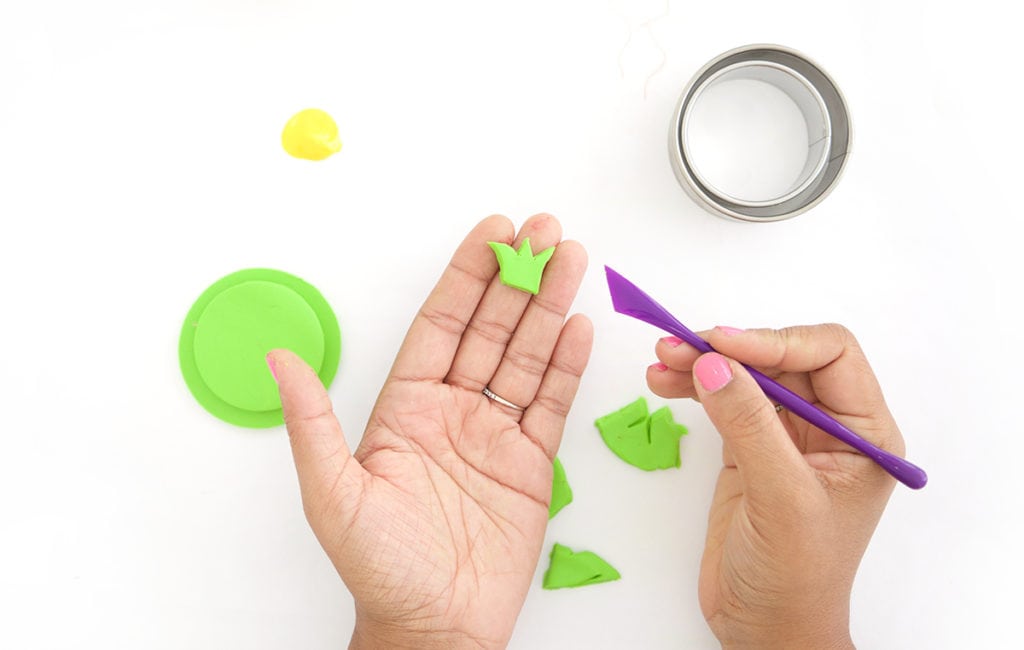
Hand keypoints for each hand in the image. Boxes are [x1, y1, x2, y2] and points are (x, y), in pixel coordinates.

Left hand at [268, 214, 591, 648]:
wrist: (435, 627)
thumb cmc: (380, 568)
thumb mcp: (333, 493)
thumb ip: (312, 421)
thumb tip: (278, 358)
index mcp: (405, 407)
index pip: (441, 324)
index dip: (467, 276)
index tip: (492, 235)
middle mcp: (451, 410)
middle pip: (491, 328)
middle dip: (518, 277)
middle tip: (545, 230)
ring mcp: (494, 434)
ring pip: (526, 356)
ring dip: (549, 307)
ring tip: (571, 260)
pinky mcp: (530, 463)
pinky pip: (551, 403)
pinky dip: (566, 365)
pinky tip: (577, 326)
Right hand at [647, 324, 903, 648]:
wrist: (765, 628)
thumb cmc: (796, 577)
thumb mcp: (782, 499)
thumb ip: (750, 426)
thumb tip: (712, 364)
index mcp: (863, 432)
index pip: (830, 354)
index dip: (777, 341)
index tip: (723, 346)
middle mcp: (828, 425)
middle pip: (781, 357)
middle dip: (729, 348)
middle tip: (678, 345)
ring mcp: (785, 436)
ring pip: (746, 375)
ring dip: (702, 363)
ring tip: (661, 360)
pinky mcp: (747, 449)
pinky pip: (722, 400)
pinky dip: (692, 387)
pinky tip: (663, 382)